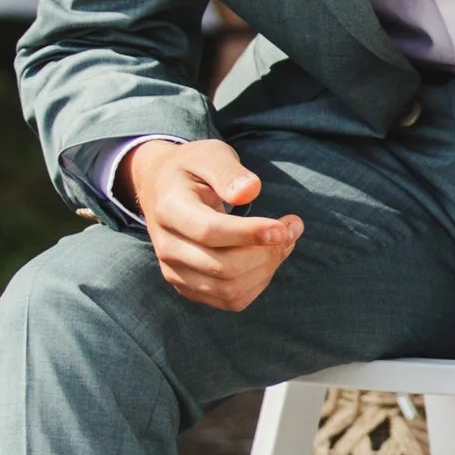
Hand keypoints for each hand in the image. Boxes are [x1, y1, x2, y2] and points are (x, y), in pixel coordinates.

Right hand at [122, 136, 302, 309]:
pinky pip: (231, 300)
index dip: (250, 234)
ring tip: (284, 240)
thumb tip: (250, 191)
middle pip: (222, 266)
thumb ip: (228, 172)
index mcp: (169, 209)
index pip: (209, 231)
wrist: (163, 189)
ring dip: (267, 268)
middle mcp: (167, 246)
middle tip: (291, 227)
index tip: (283, 227)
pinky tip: (268, 257)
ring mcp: (175, 271)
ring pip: (229, 289)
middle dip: (267, 252)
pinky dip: (258, 282)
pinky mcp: (189, 287)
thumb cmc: (192, 168)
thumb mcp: (209, 154)